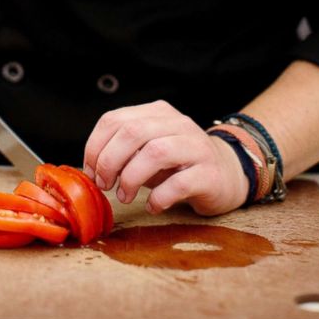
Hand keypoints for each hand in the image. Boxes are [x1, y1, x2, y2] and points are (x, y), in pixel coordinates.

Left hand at [83, 100, 248, 216]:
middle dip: (110, 161)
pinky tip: (153, 206)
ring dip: (131, 178)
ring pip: (156, 152)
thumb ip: (123, 151)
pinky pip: (179, 183)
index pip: (115, 119)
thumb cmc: (178, 164)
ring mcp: (196, 146)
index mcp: (157, 113)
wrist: (228, 173)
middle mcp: (177, 123)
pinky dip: (159, 198)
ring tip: (125, 196)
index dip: (96, 146)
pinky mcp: (210, 173)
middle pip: (133, 132)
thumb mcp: (147, 151)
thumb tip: (90, 169)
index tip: (91, 171)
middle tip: (105, 185)